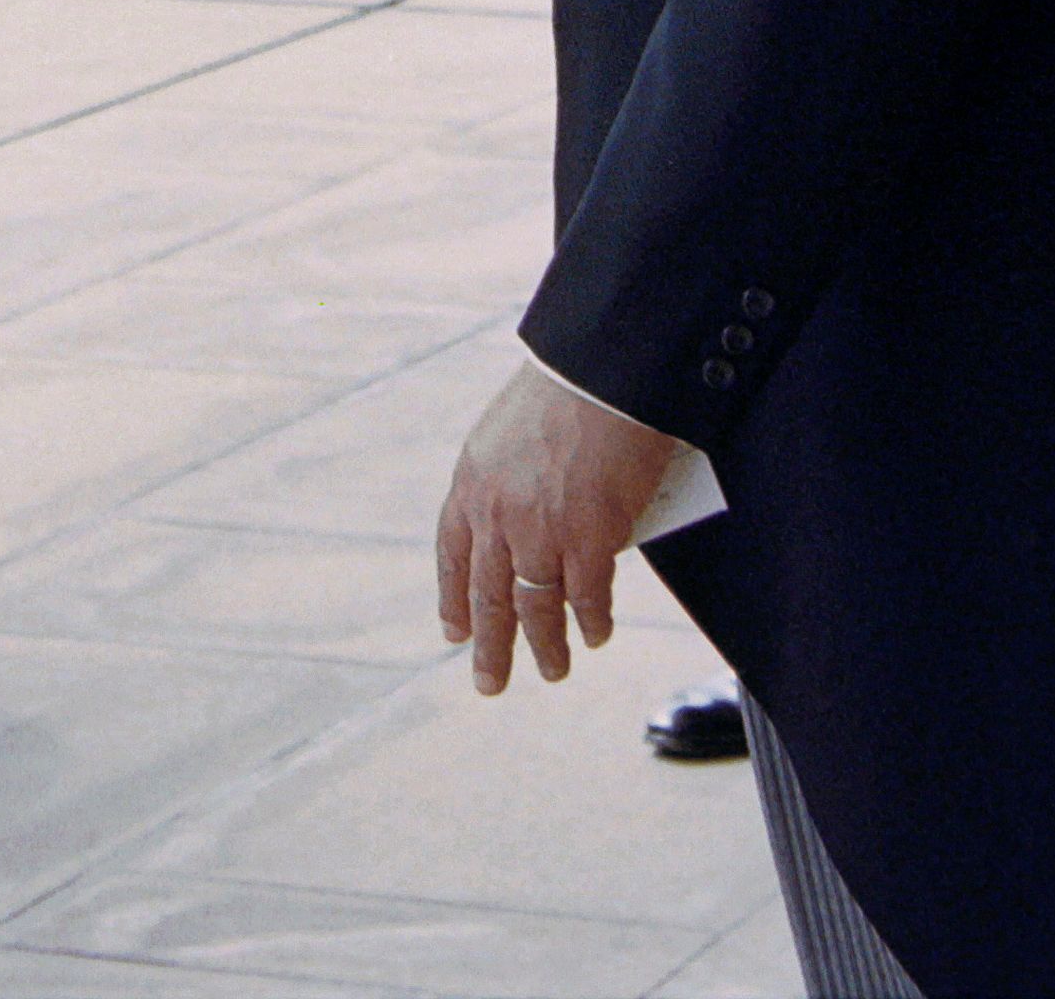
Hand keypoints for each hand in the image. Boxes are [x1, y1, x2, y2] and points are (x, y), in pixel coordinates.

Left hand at [433, 360, 678, 693]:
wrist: (601, 371)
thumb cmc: (566, 387)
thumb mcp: (510, 433)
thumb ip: (511, 483)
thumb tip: (533, 527)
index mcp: (471, 483)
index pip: (453, 554)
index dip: (453, 598)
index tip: (454, 633)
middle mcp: (496, 514)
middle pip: (488, 595)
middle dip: (490, 645)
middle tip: (490, 683)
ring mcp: (540, 531)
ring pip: (536, 606)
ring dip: (544, 646)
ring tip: (552, 672)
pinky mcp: (588, 538)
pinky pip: (586, 596)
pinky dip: (591, 621)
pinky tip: (595, 635)